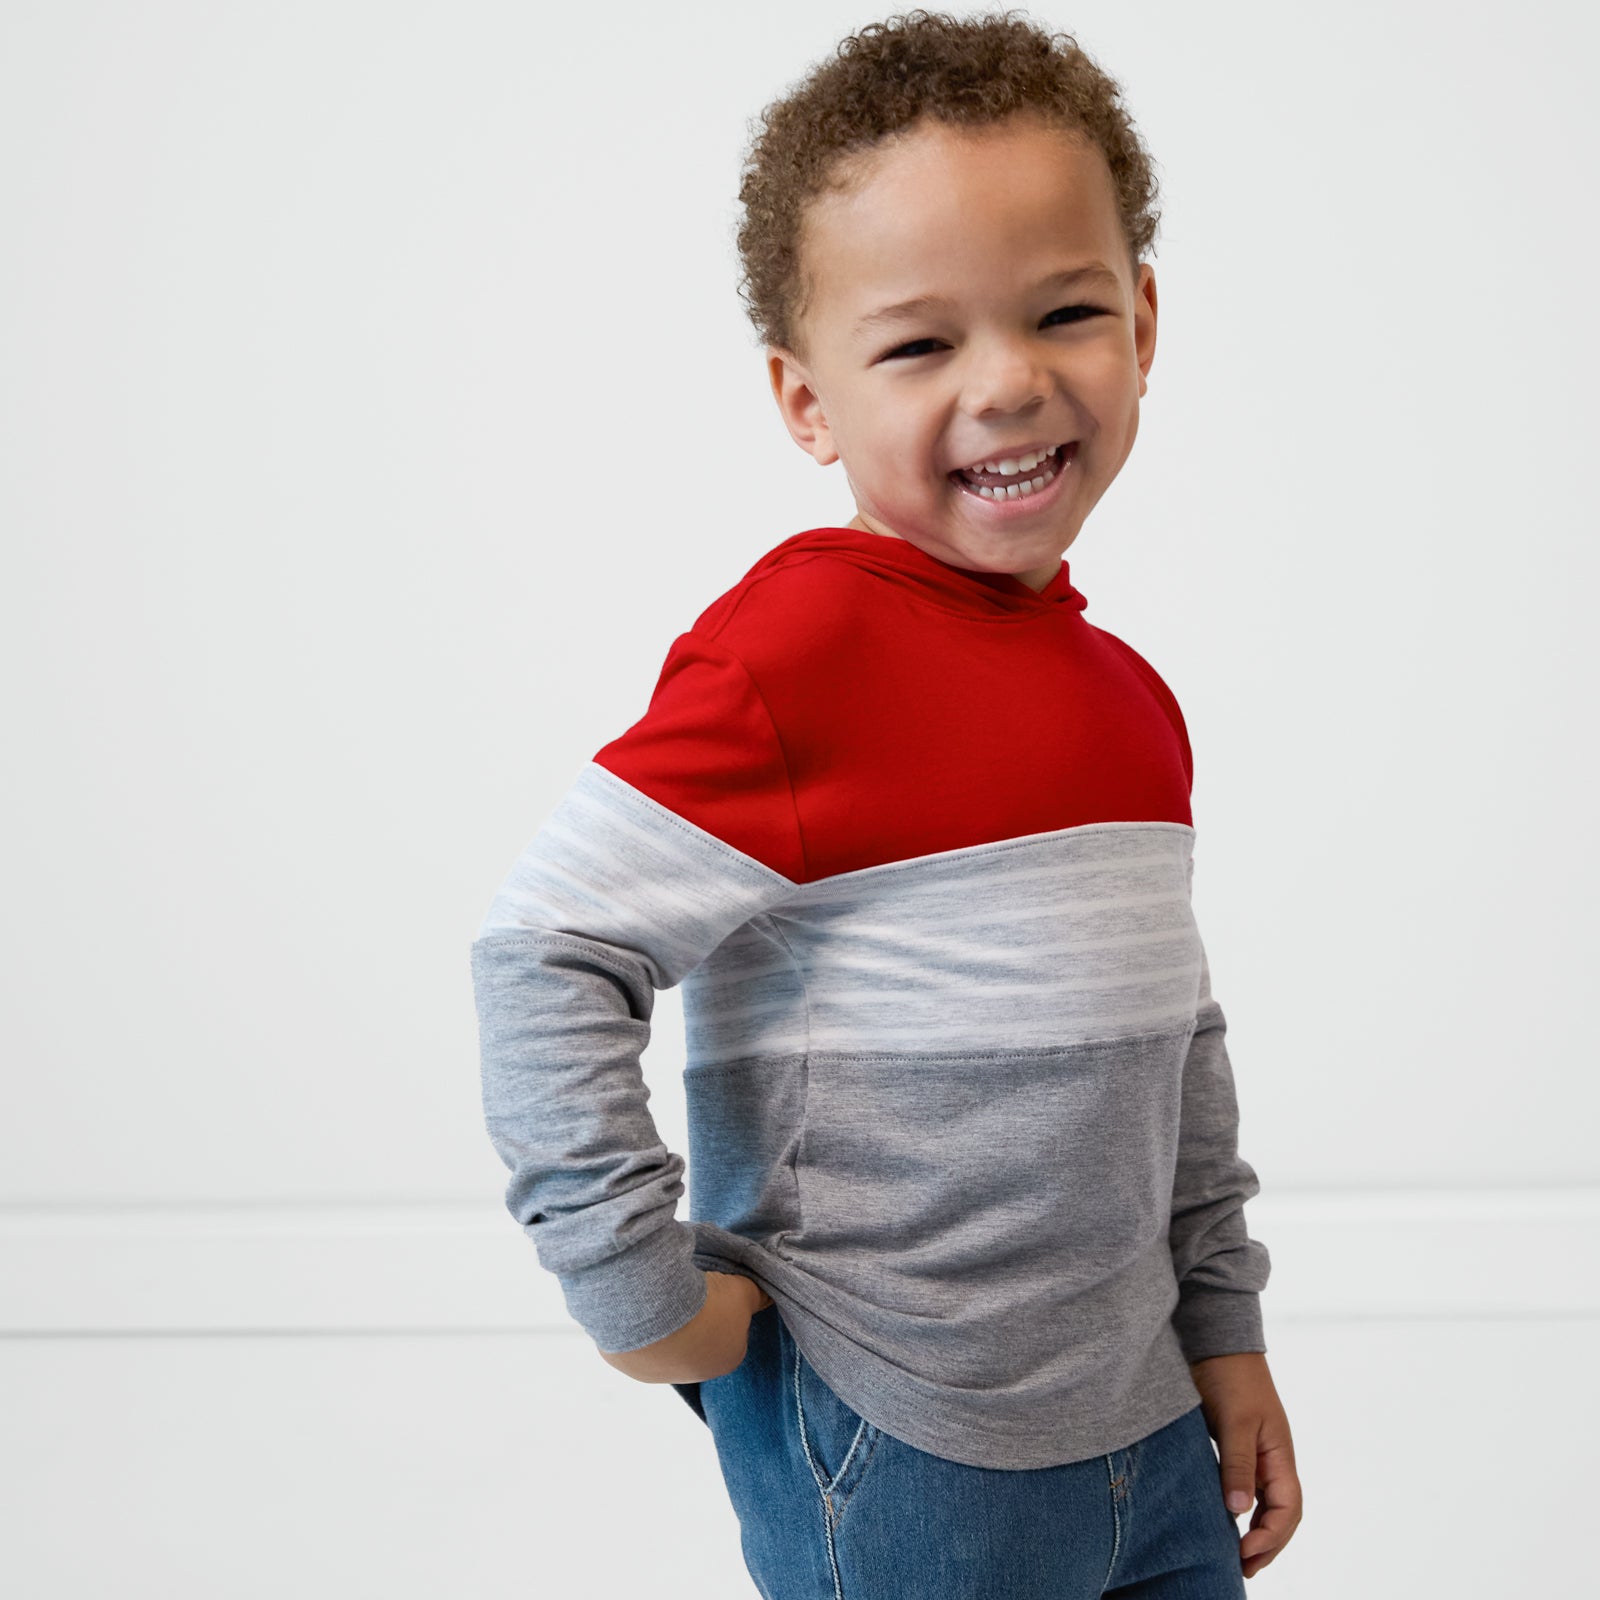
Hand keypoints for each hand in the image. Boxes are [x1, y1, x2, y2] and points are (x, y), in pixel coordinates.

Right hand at [597, 1271, 773, 1384]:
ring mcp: (653, 1371)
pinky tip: (638, 1302)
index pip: (734, 1333)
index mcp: (727, 1360)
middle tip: (688, 1291)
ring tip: (661, 1294)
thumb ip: (757, 1294)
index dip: (726, 1307)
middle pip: (698, 1341)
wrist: (654, 1310)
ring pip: (662, 1344)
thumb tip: (769, 1294)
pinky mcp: (621, 1361)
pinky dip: (634, 1324)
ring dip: (662, 1324)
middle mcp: (692, 1374)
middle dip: (695, 1318)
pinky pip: (631, 1339)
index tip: (717, 1287)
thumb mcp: (743, 1291)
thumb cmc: (707, 1304)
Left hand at [1187, 1351, 1301, 1578]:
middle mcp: (1272, 1459)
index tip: (1245, 1553)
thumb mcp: (1236, 1421)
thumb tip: (1239, 1511)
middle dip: (1267, 1545)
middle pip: (1280, 1514)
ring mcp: (1255, 1454)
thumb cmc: (1231, 1376)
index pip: (1288, 1509)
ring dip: (1254, 1532)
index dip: (1272, 1536)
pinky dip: (1239, 1510)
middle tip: (1243, 1568)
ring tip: (1236, 1557)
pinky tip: (1223, 1521)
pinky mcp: (1234, 1447)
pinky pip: (1244, 1488)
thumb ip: (1237, 1464)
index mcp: (1281, 1455)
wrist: (1217, 1343)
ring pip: (1263, 1504)